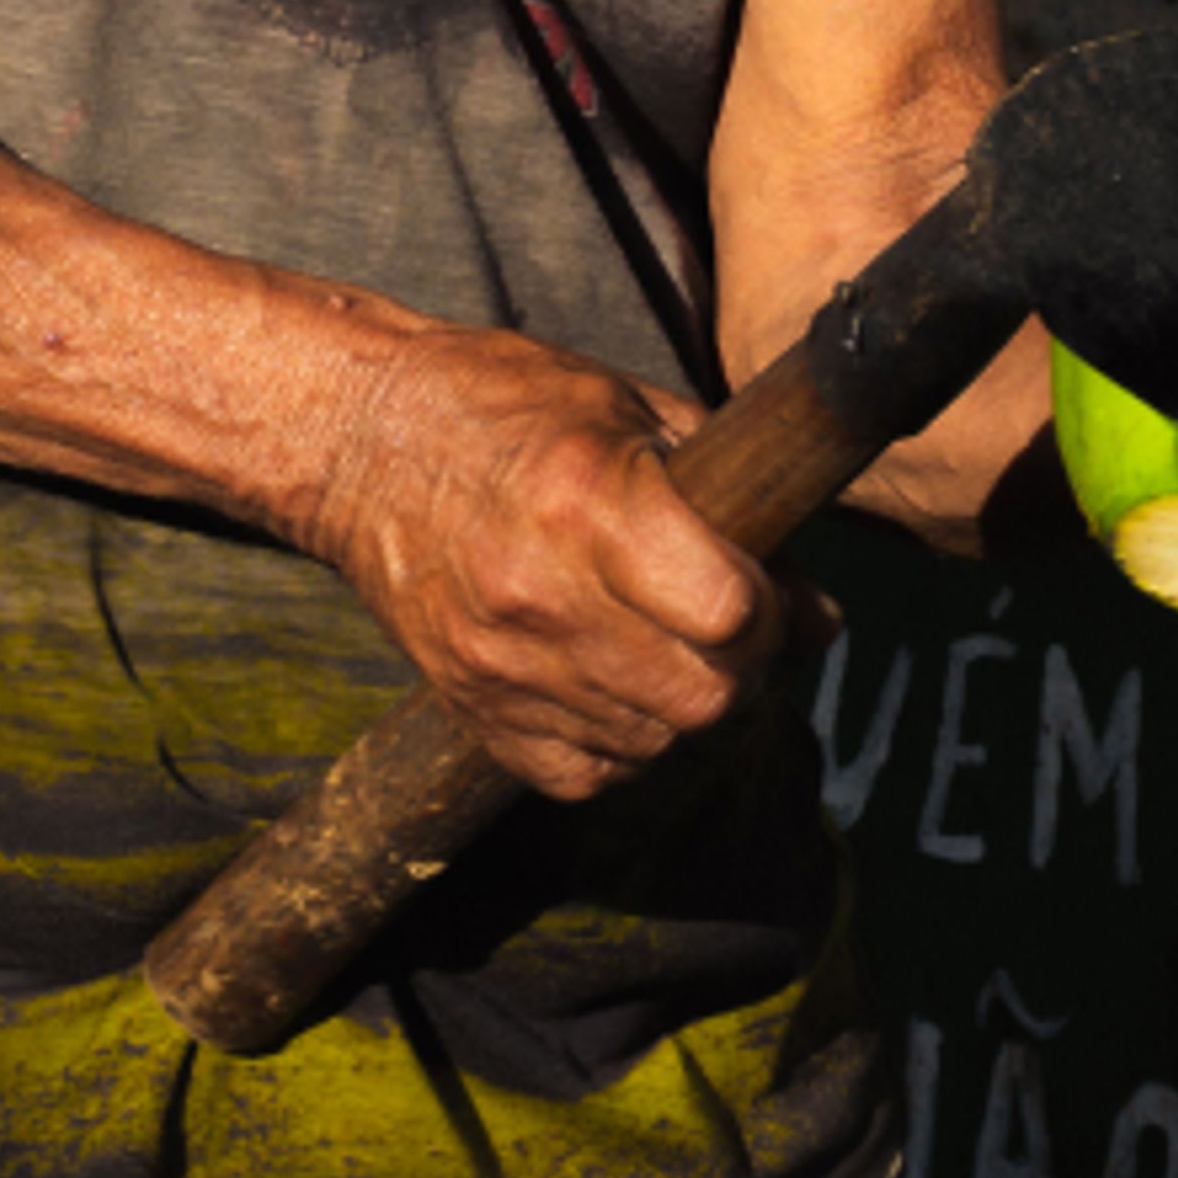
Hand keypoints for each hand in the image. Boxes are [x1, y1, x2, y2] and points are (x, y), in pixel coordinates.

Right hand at [302, 321, 787, 800]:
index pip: (730, 611)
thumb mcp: (622, 406)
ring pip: (655, 743)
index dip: (769, 605)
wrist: (358, 440)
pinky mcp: (474, 711)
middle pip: (704, 697)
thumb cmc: (500, 404)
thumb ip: (727, 499)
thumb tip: (820, 614)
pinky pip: (587, 773)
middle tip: (723, 623)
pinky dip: (620, 742)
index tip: (760, 584)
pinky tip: (614, 681)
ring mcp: (502, 666)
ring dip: (684, 704)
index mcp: (588, 502)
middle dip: (740, 666)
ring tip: (666, 643)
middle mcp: (543, 595)